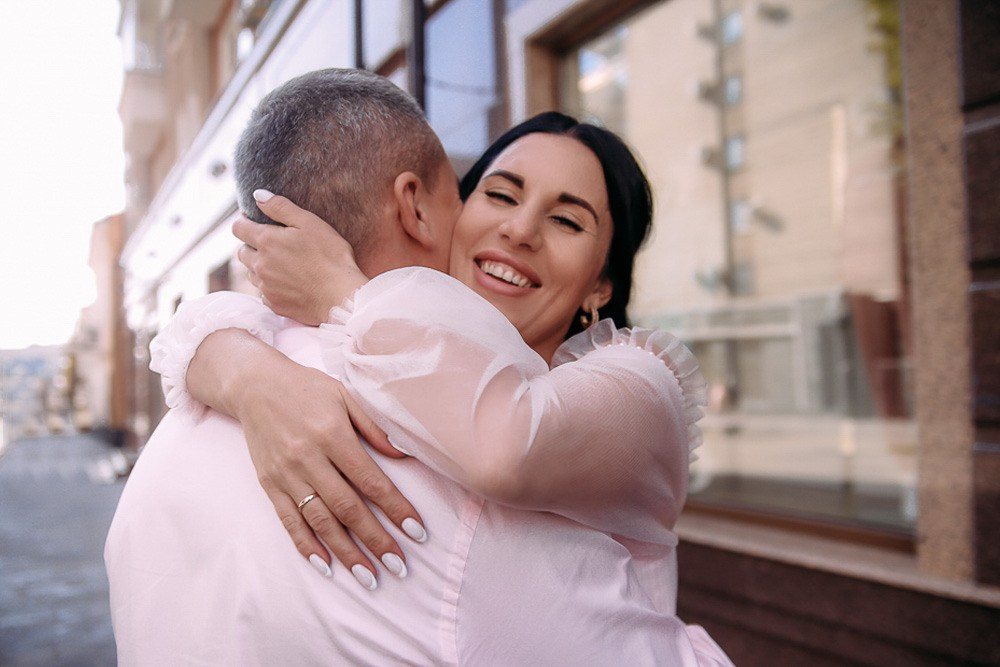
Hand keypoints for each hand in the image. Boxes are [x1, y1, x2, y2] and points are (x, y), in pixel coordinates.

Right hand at [188, 330, 425, 587]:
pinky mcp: (269, 484)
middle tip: (399, 566)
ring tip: (369, 577)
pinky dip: (307, 545)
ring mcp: (286, 475)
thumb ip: (375, 427)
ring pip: (320, 521)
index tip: (417, 532)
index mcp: (332, 434)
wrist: (253, 385)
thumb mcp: (346, 395)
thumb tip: (405, 455)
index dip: (395, 509)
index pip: (370, 481)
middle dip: (375, 540)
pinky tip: (325, 565)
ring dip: (346, 552)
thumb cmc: (307, 388)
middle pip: (347, 508)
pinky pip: (289, 520)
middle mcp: (308, 458)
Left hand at [233, 190, 367, 324]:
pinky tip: (289, 284)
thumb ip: (280, 207)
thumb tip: (257, 195)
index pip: (238, 228)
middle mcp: (260, 265)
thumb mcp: (309, 223)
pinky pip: (264, 292)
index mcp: (266, 241)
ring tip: (282, 265)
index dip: (244, 222)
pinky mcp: (274, 304)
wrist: (341, 296)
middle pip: (241, 252)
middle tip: (273, 244)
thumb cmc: (330, 256)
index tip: (256, 221)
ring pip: (251, 274)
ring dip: (260, 267)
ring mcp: (265, 287)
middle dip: (251, 246)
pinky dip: (271, 286)